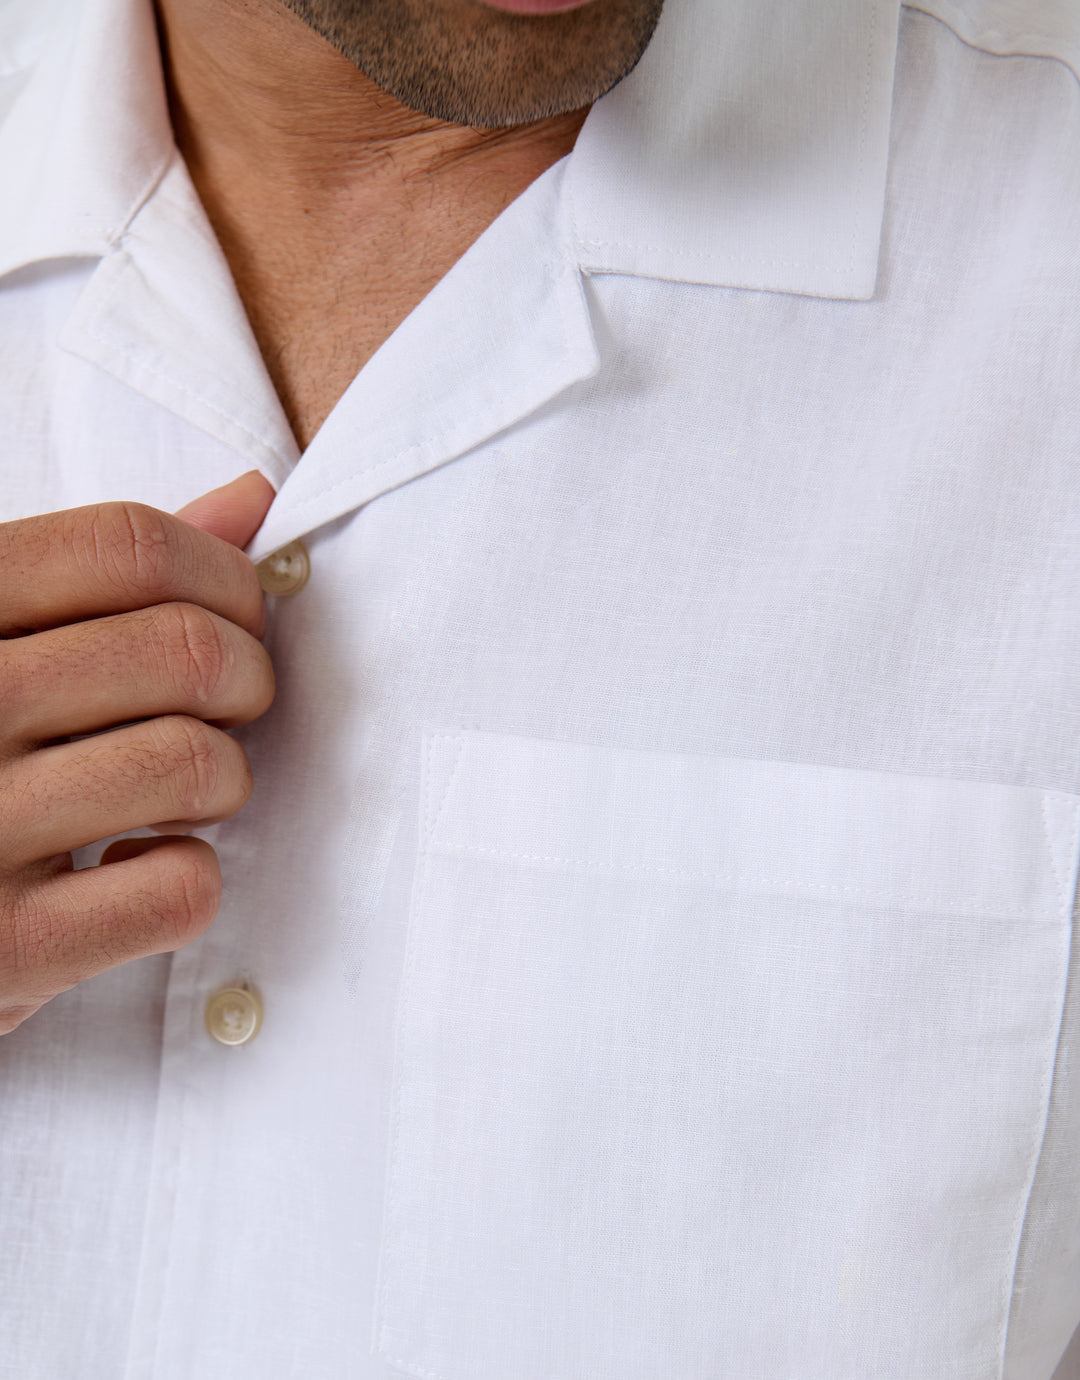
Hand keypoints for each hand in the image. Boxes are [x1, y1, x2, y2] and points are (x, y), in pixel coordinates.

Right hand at [0, 471, 275, 1034]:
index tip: (241, 618)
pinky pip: (179, 889)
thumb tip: (250, 499)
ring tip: (180, 794)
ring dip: (225, 781)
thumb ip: (114, 576)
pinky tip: (133, 871)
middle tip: (227, 711)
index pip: (129, 545)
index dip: (226, 576)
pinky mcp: (3, 951)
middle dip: (246, 679)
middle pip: (183, 649)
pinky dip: (189, 879)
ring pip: (195, 764)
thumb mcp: (3, 645)